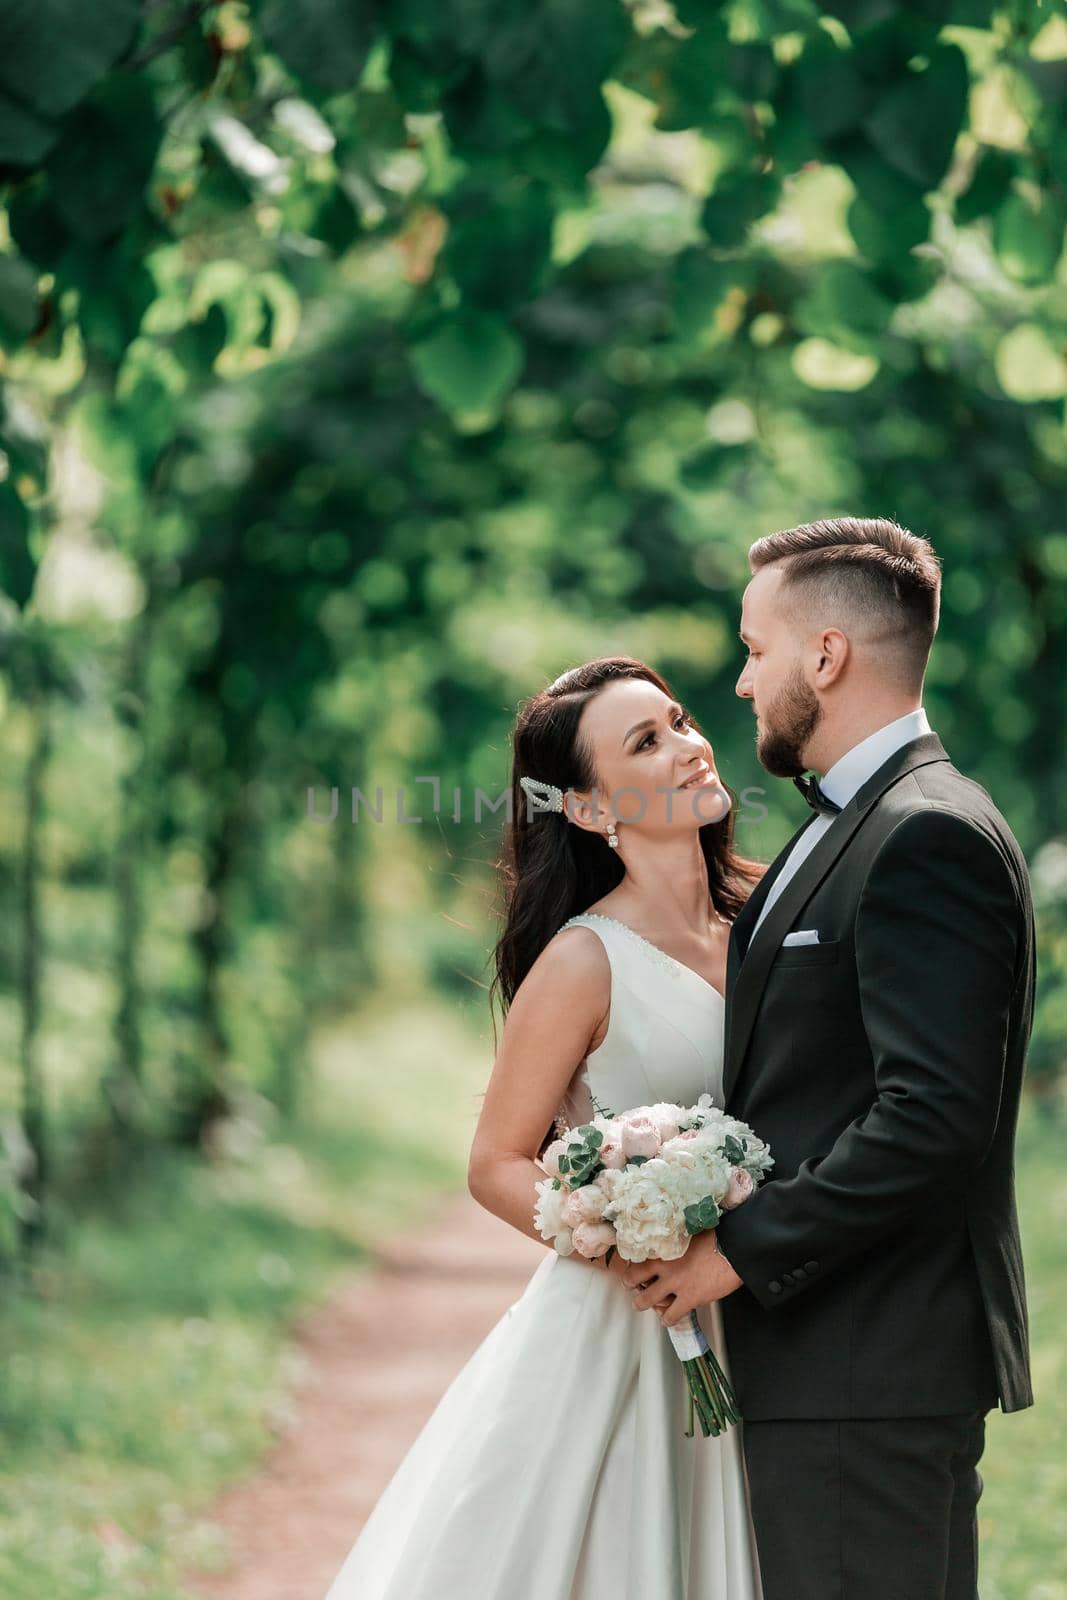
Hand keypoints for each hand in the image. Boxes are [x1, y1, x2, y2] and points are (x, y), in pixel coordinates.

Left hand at [621, 1231, 742, 1327]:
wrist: (736, 1248)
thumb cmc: (718, 1235)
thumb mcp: (690, 1230)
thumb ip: (676, 1237)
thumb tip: (674, 1236)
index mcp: (664, 1246)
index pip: (637, 1255)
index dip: (633, 1261)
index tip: (634, 1264)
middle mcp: (664, 1265)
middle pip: (632, 1278)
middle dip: (630, 1283)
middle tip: (632, 1286)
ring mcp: (675, 1283)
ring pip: (645, 1300)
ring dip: (642, 1303)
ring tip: (642, 1304)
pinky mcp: (689, 1298)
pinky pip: (671, 1316)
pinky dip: (667, 1319)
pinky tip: (668, 1317)